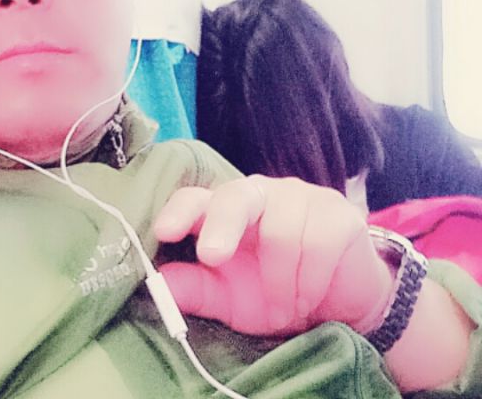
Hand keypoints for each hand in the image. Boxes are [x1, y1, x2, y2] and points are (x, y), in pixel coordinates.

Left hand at [154, 175, 394, 335]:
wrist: (340, 304)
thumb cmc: (276, 294)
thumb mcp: (232, 301)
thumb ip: (198, 290)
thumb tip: (160, 282)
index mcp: (225, 211)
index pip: (196, 198)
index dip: (179, 210)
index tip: (163, 231)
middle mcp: (258, 194)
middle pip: (235, 196)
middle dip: (222, 225)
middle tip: (213, 258)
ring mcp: (300, 197)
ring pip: (280, 231)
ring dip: (280, 284)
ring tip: (286, 307)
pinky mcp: (337, 212)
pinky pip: (318, 244)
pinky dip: (309, 281)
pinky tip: (310, 295)